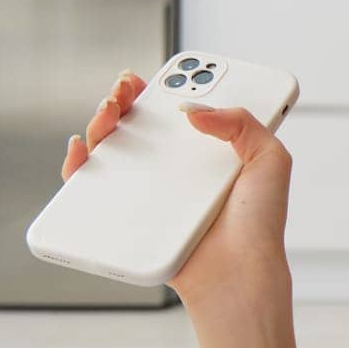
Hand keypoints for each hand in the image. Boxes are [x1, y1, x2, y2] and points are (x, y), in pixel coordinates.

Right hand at [62, 71, 292, 311]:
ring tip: (109, 109)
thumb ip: (243, 122)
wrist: (239, 273)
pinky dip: (78, 164)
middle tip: (126, 86)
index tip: (164, 74)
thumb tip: (193, 109)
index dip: (169, 88)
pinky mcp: (128, 216)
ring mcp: (151, 191)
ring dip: (102, 121)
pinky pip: (92, 187)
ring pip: (113, 147)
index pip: (183, 109)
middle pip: (142, 122)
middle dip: (127, 97)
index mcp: (212, 151)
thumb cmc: (259, 224)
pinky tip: (82, 147)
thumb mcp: (270, 160)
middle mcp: (178, 168)